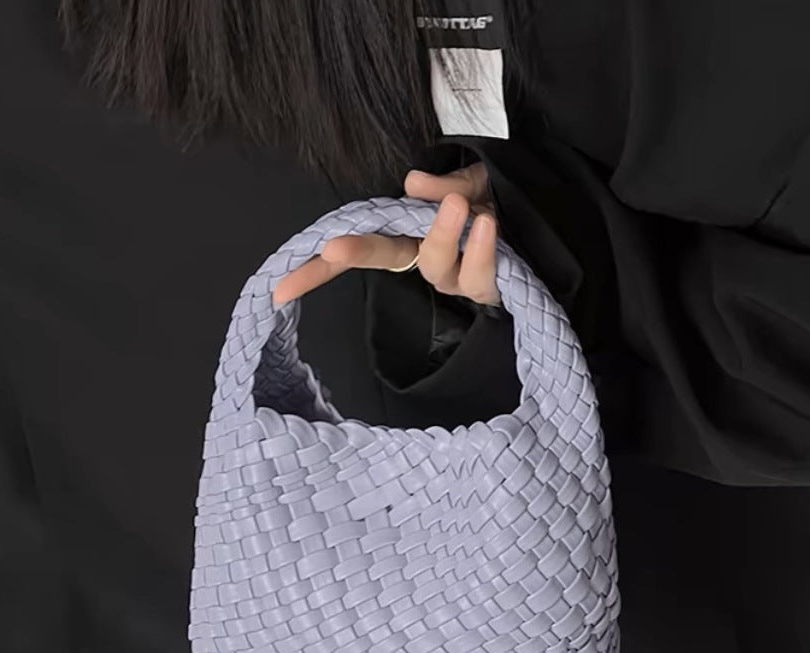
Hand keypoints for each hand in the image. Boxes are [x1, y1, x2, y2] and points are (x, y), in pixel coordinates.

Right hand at [272, 162, 498, 306]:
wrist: (556, 221)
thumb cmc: (504, 199)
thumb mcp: (474, 179)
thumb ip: (445, 185)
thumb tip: (411, 184)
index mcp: (414, 231)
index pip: (361, 245)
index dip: (318, 269)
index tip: (280, 290)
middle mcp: (429, 256)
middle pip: (384, 257)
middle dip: (357, 253)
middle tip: (332, 248)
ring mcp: (457, 276)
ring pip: (436, 267)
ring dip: (442, 235)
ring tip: (459, 206)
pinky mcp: (489, 288)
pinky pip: (479, 274)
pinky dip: (481, 248)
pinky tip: (487, 225)